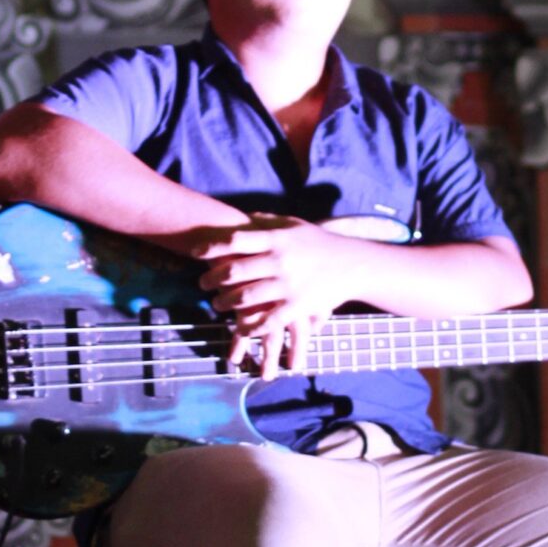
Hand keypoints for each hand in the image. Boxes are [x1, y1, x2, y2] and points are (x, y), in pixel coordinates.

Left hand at [192, 215, 357, 376]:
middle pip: (236, 270)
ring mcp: (289, 285)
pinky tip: (240, 329)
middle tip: (202, 283)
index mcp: (277, 238)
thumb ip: (267, 221)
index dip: (212, 247)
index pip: (236, 241)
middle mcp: (280, 261)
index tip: (196, 253)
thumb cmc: (318, 242)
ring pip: (247, 297)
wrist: (352, 264)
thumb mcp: (294, 224)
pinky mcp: (298, 306)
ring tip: (216, 304)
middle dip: (213, 278)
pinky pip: (269, 320)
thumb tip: (240, 217)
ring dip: (226, 302)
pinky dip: (251, 326)